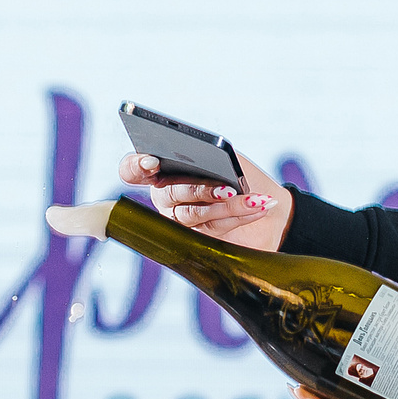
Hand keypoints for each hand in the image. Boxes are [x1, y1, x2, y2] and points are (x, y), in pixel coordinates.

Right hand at [117, 150, 292, 252]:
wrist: (265, 203)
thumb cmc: (241, 175)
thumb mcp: (228, 160)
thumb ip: (213, 158)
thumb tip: (209, 163)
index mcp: (163, 170)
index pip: (132, 170)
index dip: (135, 167)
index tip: (152, 162)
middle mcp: (165, 196)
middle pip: (170, 194)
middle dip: (200, 190)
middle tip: (227, 189)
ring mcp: (178, 220)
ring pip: (193, 215)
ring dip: (228, 206)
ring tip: (253, 200)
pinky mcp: (197, 239)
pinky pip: (212, 229)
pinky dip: (238, 216)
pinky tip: (258, 207)